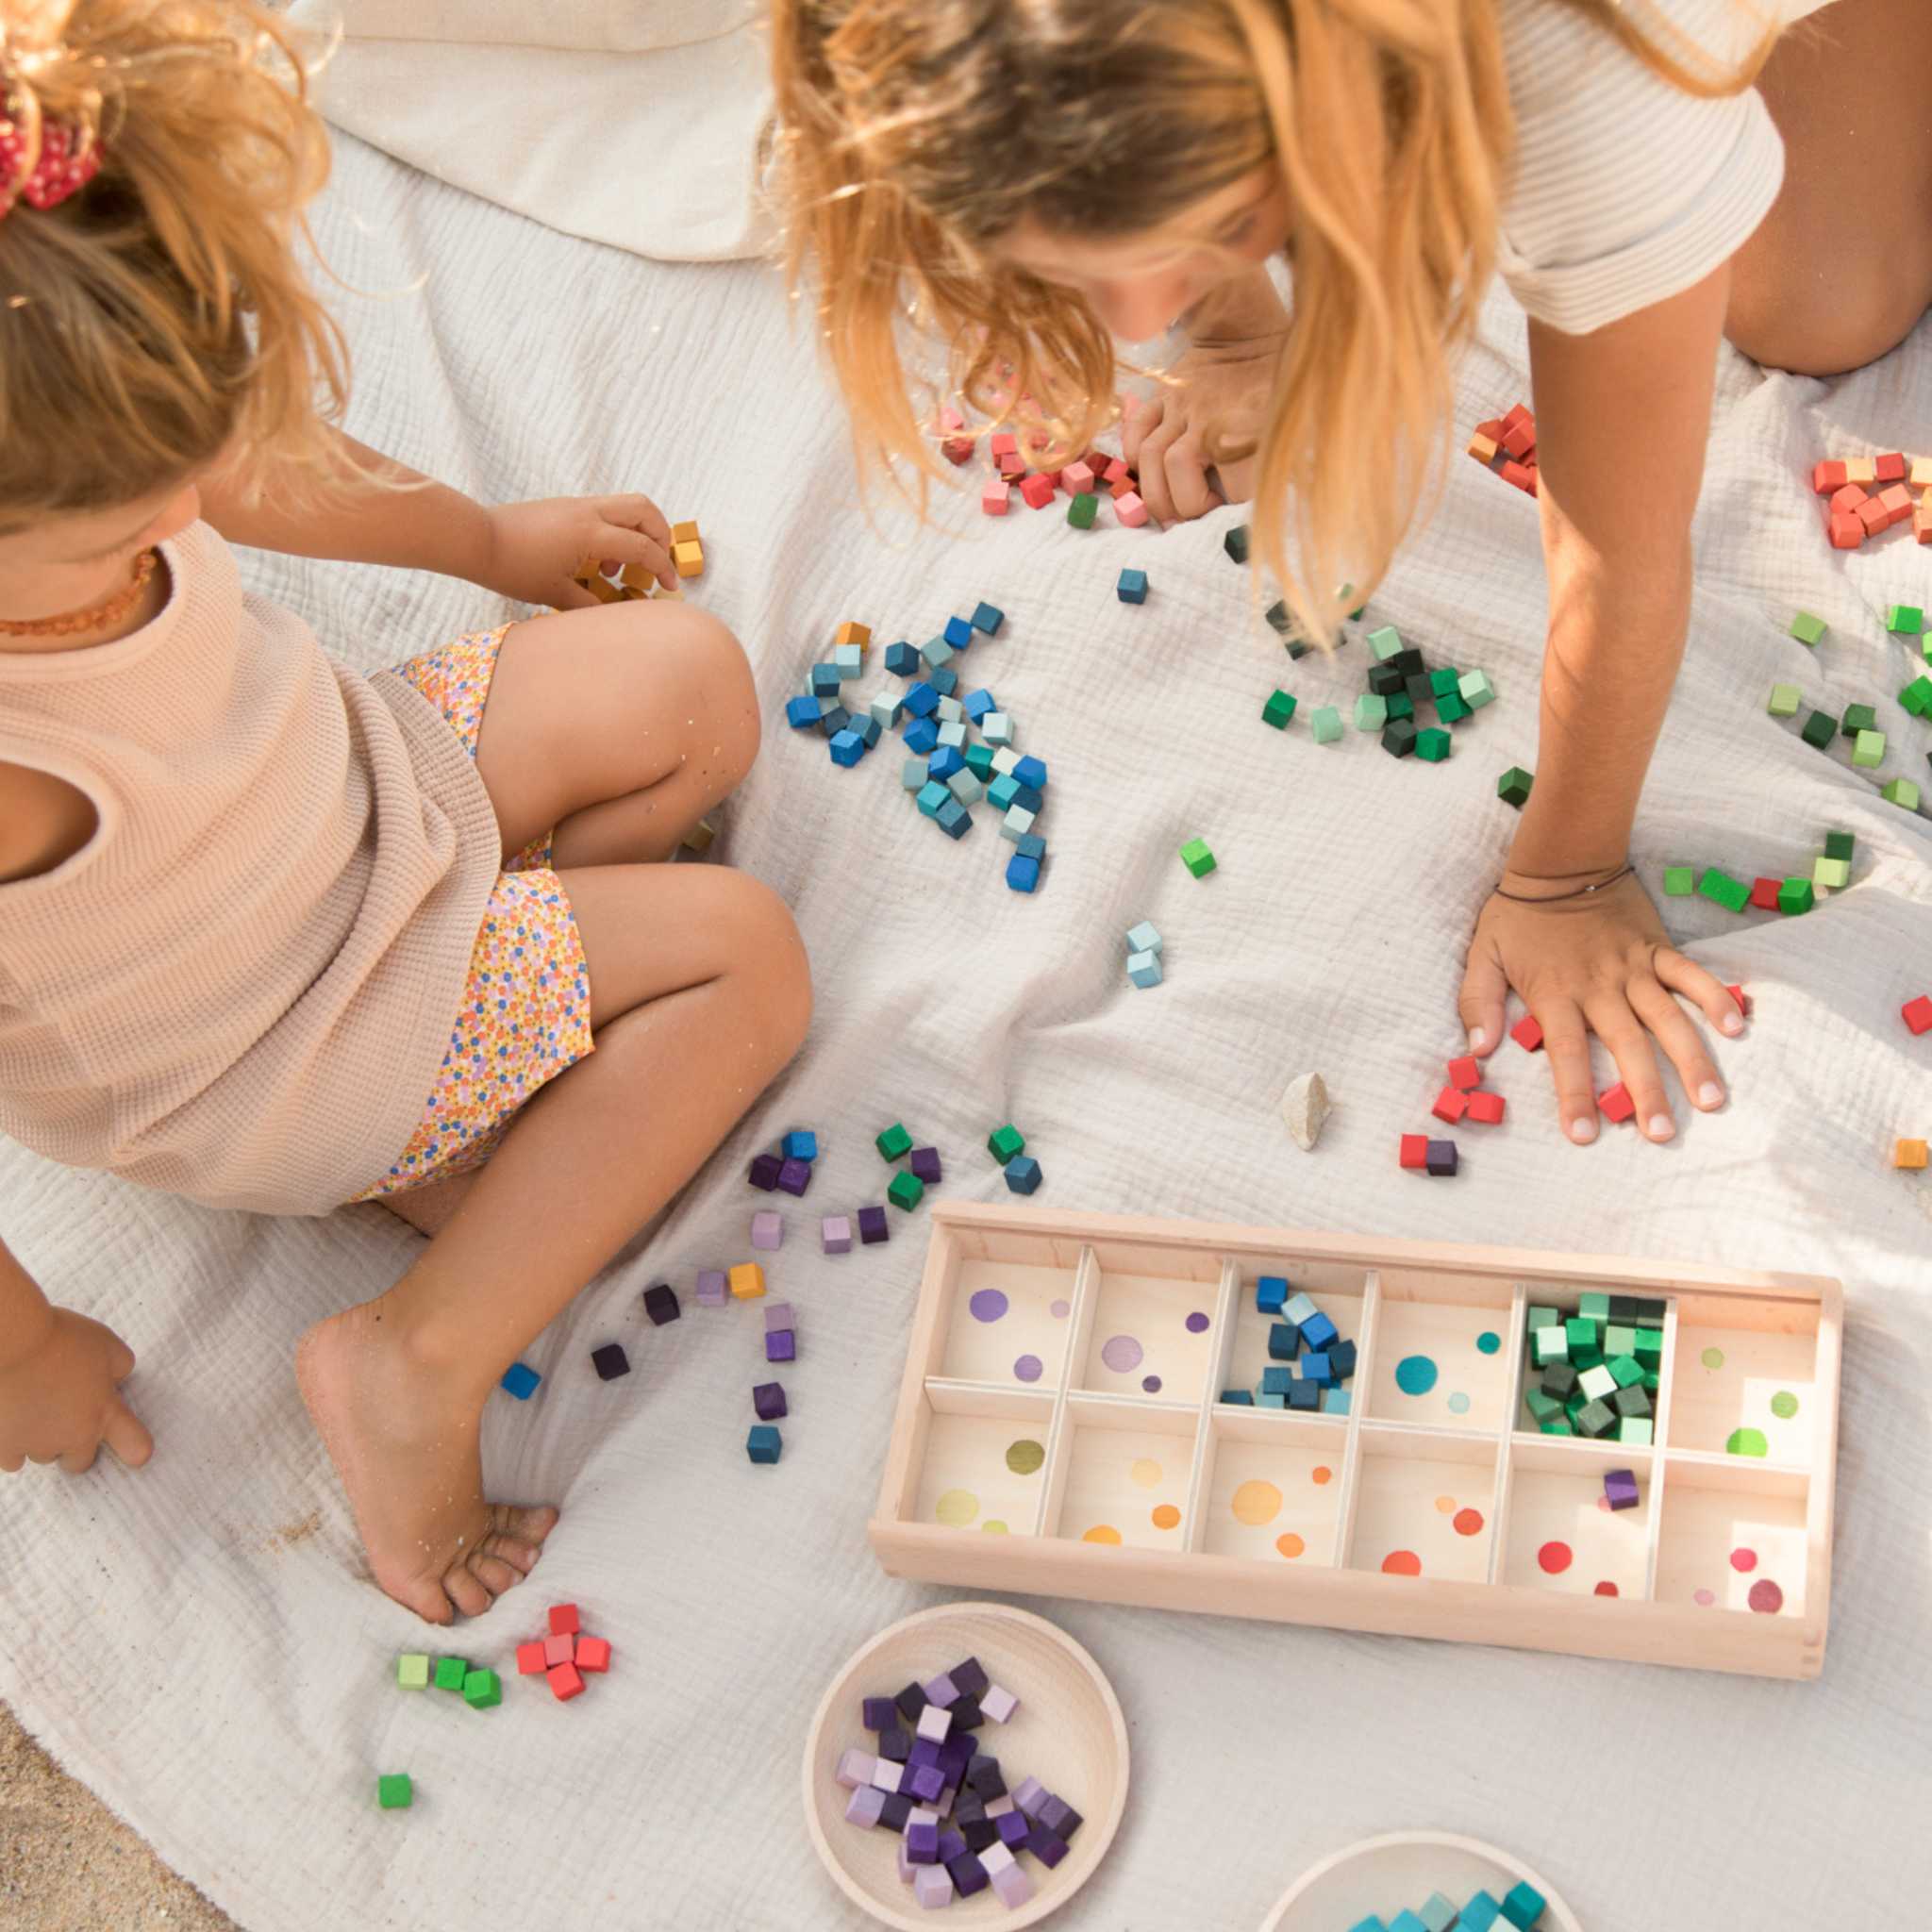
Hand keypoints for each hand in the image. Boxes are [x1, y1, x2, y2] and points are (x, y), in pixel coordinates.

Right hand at [0, 1307, 152, 1474]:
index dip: (135, 1450)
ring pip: (42, 1456)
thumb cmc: (62, 1339)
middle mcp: (74, 1437)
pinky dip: (12, 1445)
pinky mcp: (5, 1447)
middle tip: (63, 1420)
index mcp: (105, 1412)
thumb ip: (119, 1367)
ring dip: (41, 1441)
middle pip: (79, 1462)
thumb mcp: (107, 1345)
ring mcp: (38, 1446)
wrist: (13, 1343)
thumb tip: (117, 1378)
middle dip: (73, 1447)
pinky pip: (12, 1460)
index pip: (134, 1446)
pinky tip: (12, 1423)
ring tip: (34, 1411)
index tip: (137, 1455)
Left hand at [478, 495, 676, 609]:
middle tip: (658, 563)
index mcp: (590, 534)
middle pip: (645, 509)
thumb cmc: (512, 567)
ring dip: (637, 532)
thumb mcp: (555, 594)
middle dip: (661, 535)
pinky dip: (615, 531)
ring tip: (618, 568)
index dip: (663, 568)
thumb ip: (592, 605)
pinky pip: (605, 511)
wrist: (476, 539)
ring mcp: (576, 504)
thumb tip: (617, 613)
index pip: (643, 547)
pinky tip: (596, 560)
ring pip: (626, 505)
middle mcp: (588, 512)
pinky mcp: (565, 506)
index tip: (670, 587)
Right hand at [1121, 268, 1285, 521]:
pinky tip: (1149, 470)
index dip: (1234, 508)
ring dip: (1156, 490)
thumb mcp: (1292, 411)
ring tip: (1172, 503)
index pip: (1236, 488)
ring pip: (1150, 457)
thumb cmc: (1276, 374)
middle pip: (1177, 471)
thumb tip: (1276, 494)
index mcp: (1249, 425)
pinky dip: (1134, 456)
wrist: (1247, 325)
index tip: (1235, 509)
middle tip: (1196, 512)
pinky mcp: (1162, 396)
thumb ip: (1283, 454)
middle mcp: (1209, 417)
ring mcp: (1180, 406)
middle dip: (1184, 506)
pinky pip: (1136, 431)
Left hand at [1458, 869, 1743, 1145]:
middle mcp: (1599, 986)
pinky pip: (1691, 974)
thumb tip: (1475, 1051)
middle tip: (1662, 1135)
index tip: (1584, 1135)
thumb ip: (1476, 1003)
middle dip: (1644, 1092)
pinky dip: (1714, 997)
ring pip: (1668, 1018)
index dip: (1575, 1094)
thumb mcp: (1482, 956)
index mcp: (1555, 993)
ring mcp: (1633, 967)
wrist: (1561, 862)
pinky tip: (1735, 1028)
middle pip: (1626, 1044)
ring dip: (1691, 1059)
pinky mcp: (1657, 948)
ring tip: (1711, 1100)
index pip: (1565, 1053)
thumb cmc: (1518, 917)